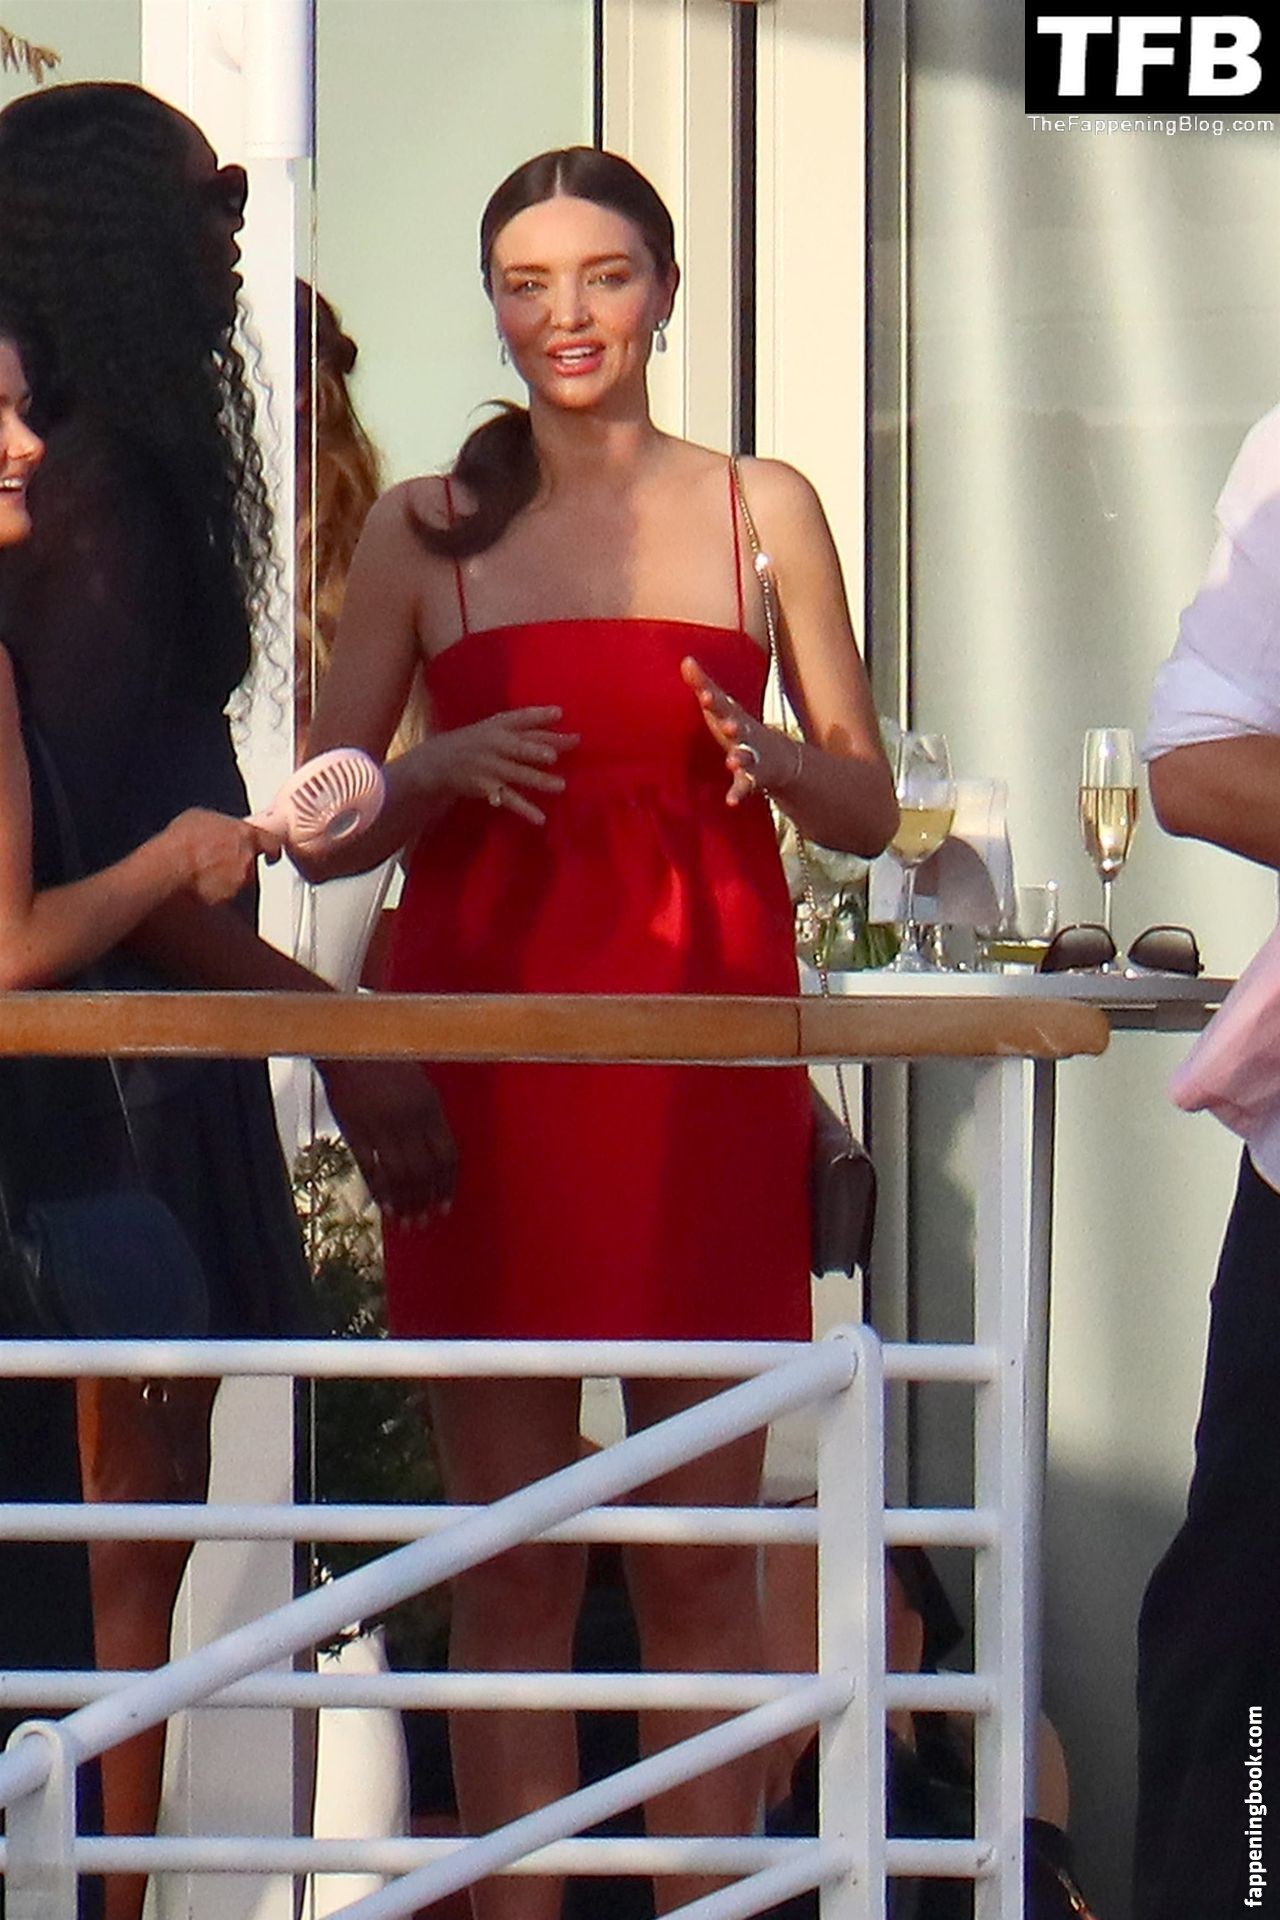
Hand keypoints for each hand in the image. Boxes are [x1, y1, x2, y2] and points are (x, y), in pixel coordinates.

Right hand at [162, 809, 280, 903]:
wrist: (171, 867)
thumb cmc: (183, 839)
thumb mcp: (201, 816)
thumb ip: (220, 823)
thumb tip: (218, 826)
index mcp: (246, 835)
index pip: (272, 841)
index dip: (271, 847)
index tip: (270, 852)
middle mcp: (247, 860)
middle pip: (252, 864)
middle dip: (241, 865)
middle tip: (220, 861)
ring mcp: (238, 882)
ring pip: (239, 882)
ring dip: (226, 879)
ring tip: (202, 873)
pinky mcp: (226, 899)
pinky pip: (224, 896)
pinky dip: (214, 892)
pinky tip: (197, 885)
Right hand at [318, 1057, 456, 1220]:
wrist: (347, 1045)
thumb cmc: (386, 1060)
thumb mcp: (419, 1083)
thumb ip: (429, 1116)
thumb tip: (436, 1155)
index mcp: (429, 1106)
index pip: (447, 1155)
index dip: (447, 1184)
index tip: (446, 1204)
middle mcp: (409, 1119)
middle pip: (424, 1171)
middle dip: (426, 1200)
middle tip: (425, 1221)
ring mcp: (381, 1126)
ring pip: (399, 1176)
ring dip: (405, 1204)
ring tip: (406, 1224)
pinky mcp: (354, 1131)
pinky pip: (370, 1169)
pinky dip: (379, 1192)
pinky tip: (384, 1208)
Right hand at [414, 706, 579, 825]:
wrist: (438, 762)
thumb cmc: (478, 741)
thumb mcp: (496, 727)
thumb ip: (527, 724)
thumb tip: (559, 714)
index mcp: (498, 727)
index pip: (520, 718)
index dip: (538, 715)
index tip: (560, 714)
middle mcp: (495, 745)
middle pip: (517, 747)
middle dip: (534, 750)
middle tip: (553, 755)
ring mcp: (491, 768)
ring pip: (517, 774)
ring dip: (538, 780)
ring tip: (561, 786)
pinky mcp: (487, 788)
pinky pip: (509, 799)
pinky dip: (524, 809)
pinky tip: (540, 818)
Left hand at [680, 656, 799, 805]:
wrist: (776, 756)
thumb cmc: (738, 726)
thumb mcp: (722, 707)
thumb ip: (703, 685)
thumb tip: (685, 659)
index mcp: (734, 716)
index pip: (723, 705)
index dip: (714, 700)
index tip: (705, 695)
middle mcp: (745, 734)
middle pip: (741, 729)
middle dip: (735, 726)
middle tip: (728, 725)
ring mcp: (752, 757)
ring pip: (747, 758)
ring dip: (741, 759)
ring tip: (733, 762)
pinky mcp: (751, 779)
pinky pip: (745, 787)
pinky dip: (738, 793)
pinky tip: (730, 802)